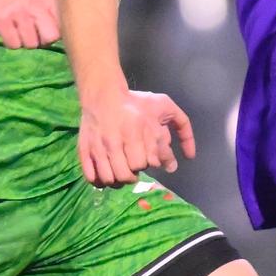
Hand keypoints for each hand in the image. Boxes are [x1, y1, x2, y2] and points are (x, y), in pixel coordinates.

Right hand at [0, 0, 60, 48]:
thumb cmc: (17, 2)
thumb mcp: (39, 2)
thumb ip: (54, 18)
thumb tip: (68, 42)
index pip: (64, 27)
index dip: (55, 34)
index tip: (44, 28)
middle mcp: (35, 3)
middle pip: (51, 37)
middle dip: (42, 41)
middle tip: (30, 32)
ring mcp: (18, 11)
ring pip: (31, 44)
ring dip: (23, 42)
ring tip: (16, 28)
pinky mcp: (1, 19)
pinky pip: (13, 44)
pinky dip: (10, 42)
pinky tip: (6, 30)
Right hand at [79, 90, 196, 186]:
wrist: (103, 94)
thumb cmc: (136, 102)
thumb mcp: (165, 107)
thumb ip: (183, 128)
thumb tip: (190, 156)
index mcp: (137, 132)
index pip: (146, 164)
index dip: (149, 164)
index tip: (146, 158)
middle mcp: (116, 142)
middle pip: (127, 175)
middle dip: (133, 174)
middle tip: (133, 168)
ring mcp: (98, 147)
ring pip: (110, 179)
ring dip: (117, 180)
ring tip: (120, 172)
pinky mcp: (84, 150)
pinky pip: (92, 177)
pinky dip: (99, 181)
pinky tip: (105, 174)